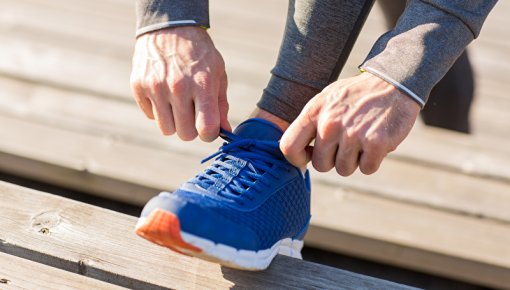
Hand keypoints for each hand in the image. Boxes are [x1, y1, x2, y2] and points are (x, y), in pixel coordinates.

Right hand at [130, 27, 230, 140]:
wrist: (170, 28)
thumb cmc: (199, 55)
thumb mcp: (218, 74)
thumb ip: (221, 104)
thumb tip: (225, 132)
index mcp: (202, 84)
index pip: (206, 128)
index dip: (209, 134)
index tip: (208, 128)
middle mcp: (178, 87)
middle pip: (185, 134)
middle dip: (191, 129)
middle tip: (192, 114)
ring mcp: (156, 87)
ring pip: (166, 130)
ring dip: (173, 122)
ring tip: (178, 105)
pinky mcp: (139, 86)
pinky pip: (150, 116)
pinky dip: (158, 111)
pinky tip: (164, 94)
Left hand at [280, 72, 420, 175]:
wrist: (394, 82)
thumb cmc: (356, 96)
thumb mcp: (326, 100)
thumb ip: (310, 124)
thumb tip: (295, 153)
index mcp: (314, 111)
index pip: (289, 146)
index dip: (297, 159)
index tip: (309, 157)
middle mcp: (330, 123)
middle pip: (320, 165)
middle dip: (333, 160)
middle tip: (347, 143)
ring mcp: (353, 134)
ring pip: (344, 169)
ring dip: (355, 160)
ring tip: (362, 138)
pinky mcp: (376, 143)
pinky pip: (367, 169)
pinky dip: (373, 160)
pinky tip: (376, 142)